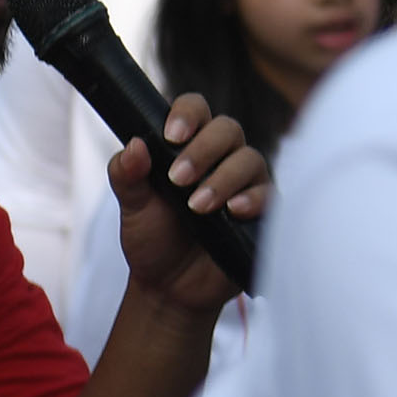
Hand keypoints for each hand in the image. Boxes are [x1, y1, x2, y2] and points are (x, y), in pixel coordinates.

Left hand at [111, 95, 269, 316]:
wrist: (171, 287)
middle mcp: (220, 157)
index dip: (187, 114)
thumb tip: (134, 145)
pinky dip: (252, 198)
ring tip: (198, 207)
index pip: (195, 108)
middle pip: (227, 129)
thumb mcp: (132, 207)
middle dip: (203, 151)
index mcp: (188, 145)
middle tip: (178, 180)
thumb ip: (127, 175)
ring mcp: (244, 182)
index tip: (171, 136)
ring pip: (249, 158)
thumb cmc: (153, 239)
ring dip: (222, 179)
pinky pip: (269, 192)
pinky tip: (233, 212)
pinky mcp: (262, 209)